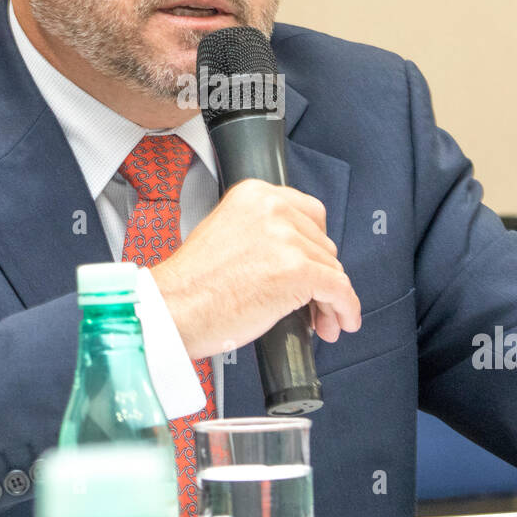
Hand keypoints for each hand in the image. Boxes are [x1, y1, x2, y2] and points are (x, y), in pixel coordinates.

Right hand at [151, 179, 361, 358]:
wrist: (171, 310)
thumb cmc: (190, 286)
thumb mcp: (226, 234)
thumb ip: (262, 234)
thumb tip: (298, 256)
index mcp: (254, 194)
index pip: (309, 213)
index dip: (313, 246)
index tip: (313, 265)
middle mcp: (273, 208)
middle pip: (322, 243)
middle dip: (321, 275)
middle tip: (312, 303)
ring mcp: (286, 239)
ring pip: (332, 269)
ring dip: (330, 298)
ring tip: (320, 320)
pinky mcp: (297, 271)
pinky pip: (339, 290)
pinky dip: (345, 308)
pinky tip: (340, 321)